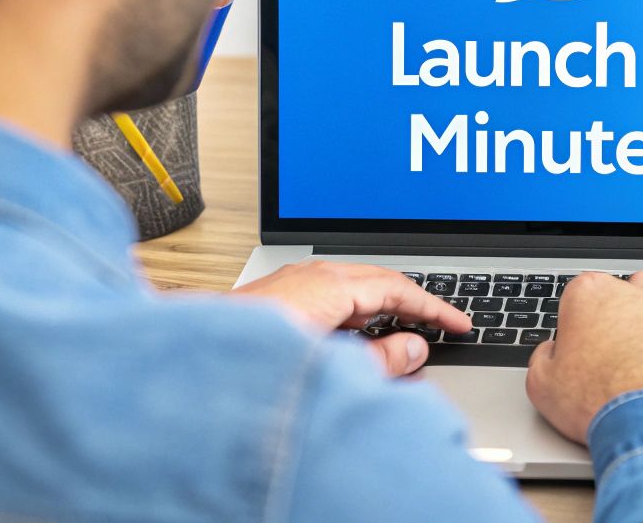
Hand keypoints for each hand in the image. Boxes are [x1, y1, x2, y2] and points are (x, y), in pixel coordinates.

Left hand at [232, 260, 471, 376]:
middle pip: (376, 282)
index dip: (433, 308)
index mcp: (327, 285)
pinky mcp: (275, 300)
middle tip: (441, 327)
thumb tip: (412, 349)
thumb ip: (378, 361)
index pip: (396, 288)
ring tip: (403, 339)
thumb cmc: (247, 363)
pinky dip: (355, 317)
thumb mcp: (328, 366)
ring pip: (352, 290)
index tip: (458, 325)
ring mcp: (289, 285)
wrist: (184, 365)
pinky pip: (330, 299)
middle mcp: (308, 276)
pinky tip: (355, 343)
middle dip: (412, 304)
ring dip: (381, 311)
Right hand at [525, 270, 642, 443]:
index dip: (576, 324)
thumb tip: (550, 354)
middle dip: (619, 314)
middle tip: (611, 351)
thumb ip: (542, 358)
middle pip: (625, 292)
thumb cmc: (598, 400)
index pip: (579, 296)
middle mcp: (634, 294)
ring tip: (642, 361)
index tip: (576, 349)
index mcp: (591, 294)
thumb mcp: (542, 384)